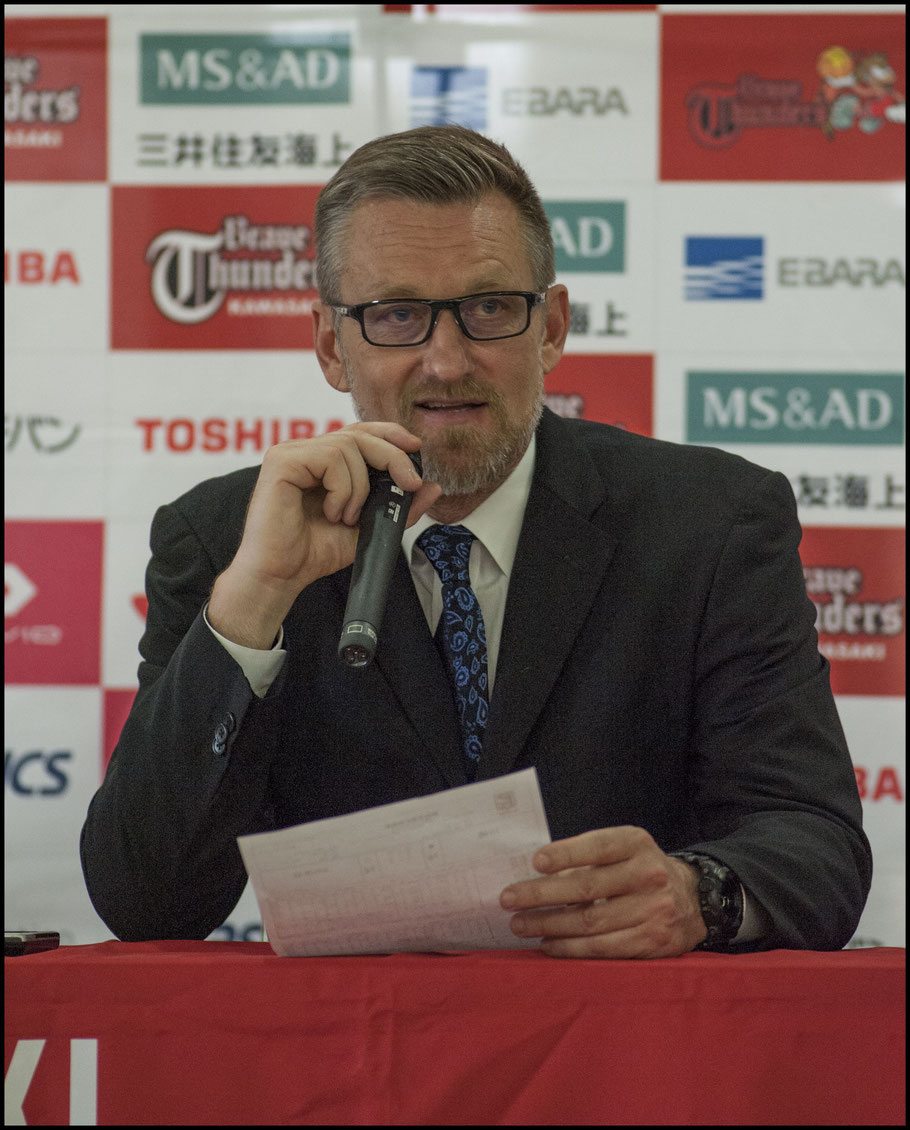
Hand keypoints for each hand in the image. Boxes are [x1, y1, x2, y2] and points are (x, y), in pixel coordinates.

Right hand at [208, 422, 441, 647]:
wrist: (282, 576)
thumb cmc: (315, 552)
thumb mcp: (369, 528)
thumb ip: (399, 508)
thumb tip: (433, 487)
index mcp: (322, 461)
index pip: (360, 432)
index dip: (390, 434)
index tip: (416, 449)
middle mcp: (305, 451)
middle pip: (359, 433)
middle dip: (392, 456)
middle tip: (410, 484)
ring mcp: (290, 453)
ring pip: (347, 446)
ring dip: (359, 487)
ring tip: (347, 517)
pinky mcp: (281, 462)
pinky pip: (330, 459)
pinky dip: (342, 489)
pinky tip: (332, 513)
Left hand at [500, 826, 707, 958]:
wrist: (694, 900)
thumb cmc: (640, 870)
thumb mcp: (624, 850)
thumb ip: (589, 858)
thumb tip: (537, 873)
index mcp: (637, 844)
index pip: (598, 847)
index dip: (566, 853)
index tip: (536, 862)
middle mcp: (648, 875)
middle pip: (587, 887)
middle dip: (542, 894)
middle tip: (509, 899)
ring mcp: (653, 910)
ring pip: (591, 922)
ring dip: (549, 925)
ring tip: (520, 925)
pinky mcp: (653, 941)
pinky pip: (604, 949)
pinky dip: (571, 948)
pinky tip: (548, 945)